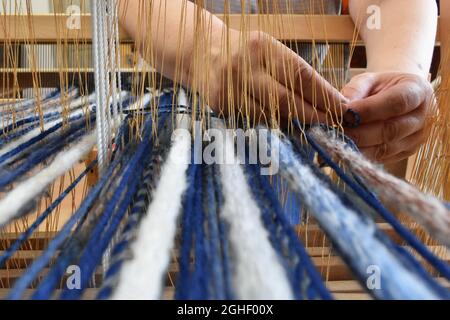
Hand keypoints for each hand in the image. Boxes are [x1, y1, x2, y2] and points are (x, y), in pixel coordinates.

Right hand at [206, 30, 346, 124]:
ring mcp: (230, 87)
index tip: (341, 108)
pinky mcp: (220, 104)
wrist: (205, 53)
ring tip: (309, 127)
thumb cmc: (248, 53)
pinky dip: (270, 125)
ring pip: (268, 115)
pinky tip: (282, 125)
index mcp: (263, 47)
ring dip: (292, 123)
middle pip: (285, 99)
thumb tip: (325, 101)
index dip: (323, 94)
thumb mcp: (270, 51)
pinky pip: (252, 120)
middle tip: (330, 124)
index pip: (300, 75)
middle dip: (311, 114)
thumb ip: (292, 72)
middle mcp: (244, 66)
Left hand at [341, 72, 433, 163]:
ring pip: (385, 149)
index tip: (345, 112)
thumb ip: (355, 90)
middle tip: (334, 131)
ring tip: (335, 142)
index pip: (397, 103)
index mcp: (418, 91)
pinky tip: (343, 151)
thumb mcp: (369, 80)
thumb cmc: (382, 87)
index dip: (370, 110)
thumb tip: (339, 107)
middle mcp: (422, 118)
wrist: (398, 98)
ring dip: (357, 147)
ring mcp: (416, 139)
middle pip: (390, 130)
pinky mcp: (405, 153)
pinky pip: (381, 158)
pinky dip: (360, 156)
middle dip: (359, 132)